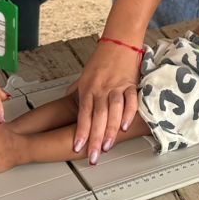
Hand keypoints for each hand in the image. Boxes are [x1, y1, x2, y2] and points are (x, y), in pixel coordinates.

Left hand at [72, 39, 142, 163]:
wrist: (118, 42)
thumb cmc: (102, 60)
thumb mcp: (84, 76)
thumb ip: (77, 92)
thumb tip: (68, 102)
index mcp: (88, 90)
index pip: (83, 115)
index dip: (81, 132)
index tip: (78, 147)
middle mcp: (101, 90)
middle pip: (97, 117)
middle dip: (94, 139)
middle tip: (93, 156)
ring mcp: (116, 87)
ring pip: (112, 111)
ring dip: (110, 130)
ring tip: (107, 147)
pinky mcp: (130, 84)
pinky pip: (130, 101)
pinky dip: (129, 114)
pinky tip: (126, 127)